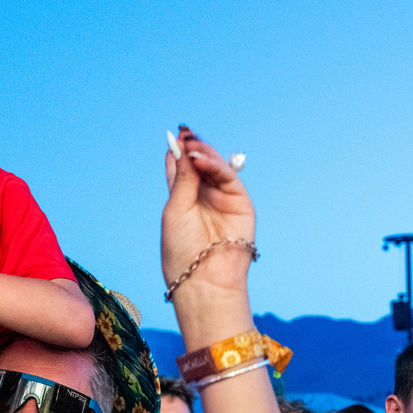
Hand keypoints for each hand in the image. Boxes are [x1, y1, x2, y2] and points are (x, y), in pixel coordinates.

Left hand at [161, 125, 254, 300]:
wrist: (205, 278)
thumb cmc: (182, 250)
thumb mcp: (175, 210)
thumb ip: (182, 179)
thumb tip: (182, 149)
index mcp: (181, 199)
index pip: (180, 167)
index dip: (177, 151)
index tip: (173, 136)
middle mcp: (202, 196)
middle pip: (198, 163)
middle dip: (191, 147)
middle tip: (184, 134)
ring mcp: (222, 197)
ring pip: (213, 166)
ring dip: (202, 152)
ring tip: (192, 146)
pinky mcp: (239, 201)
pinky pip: (227, 176)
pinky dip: (214, 164)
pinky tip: (200, 158)